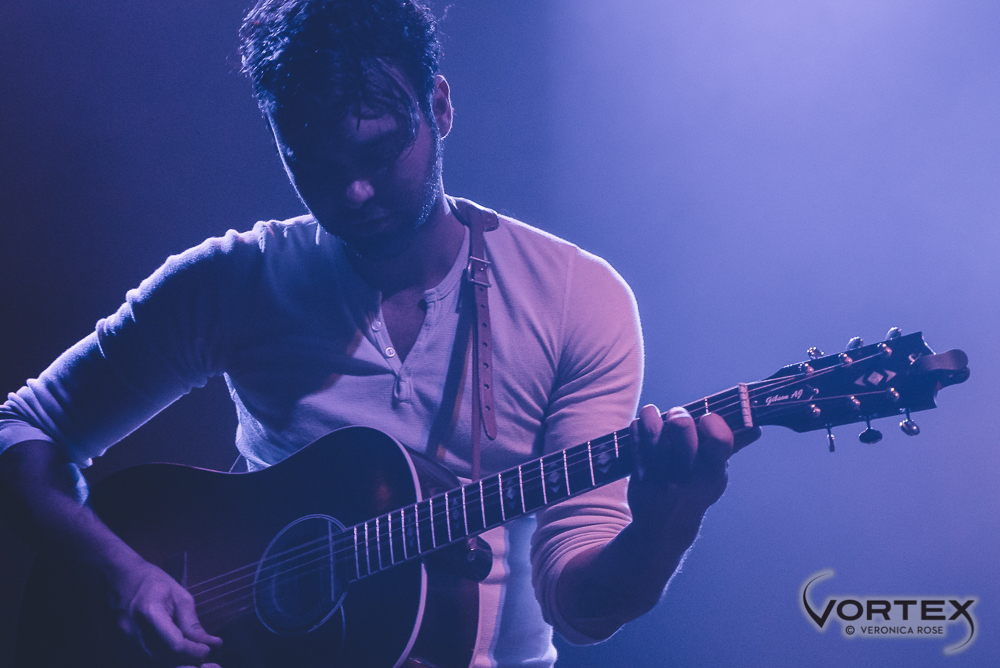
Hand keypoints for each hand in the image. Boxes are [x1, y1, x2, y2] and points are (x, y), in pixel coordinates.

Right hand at [107, 559, 222, 666]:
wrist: (121, 577)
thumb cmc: (154, 582)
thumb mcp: (180, 596)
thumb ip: (192, 623)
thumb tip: (213, 644)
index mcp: (151, 612)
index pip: (175, 644)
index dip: (194, 652)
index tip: (208, 650)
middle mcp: (134, 630)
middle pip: (165, 657)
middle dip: (187, 659)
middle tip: (202, 652)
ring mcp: (124, 639)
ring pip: (155, 661)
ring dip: (175, 661)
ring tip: (189, 651)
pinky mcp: (120, 645)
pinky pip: (144, 658)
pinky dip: (161, 658)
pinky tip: (172, 651)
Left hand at [627, 405, 759, 542]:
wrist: (664, 527)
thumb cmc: (695, 490)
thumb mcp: (715, 475)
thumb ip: (730, 447)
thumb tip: (753, 426)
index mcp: (712, 474)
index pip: (720, 440)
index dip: (713, 422)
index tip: (707, 418)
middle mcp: (687, 474)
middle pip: (681, 427)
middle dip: (679, 415)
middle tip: (677, 416)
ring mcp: (661, 474)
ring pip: (653, 430)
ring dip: (651, 416)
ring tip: (653, 414)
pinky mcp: (639, 475)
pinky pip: (635, 440)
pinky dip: (637, 427)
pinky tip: (641, 425)